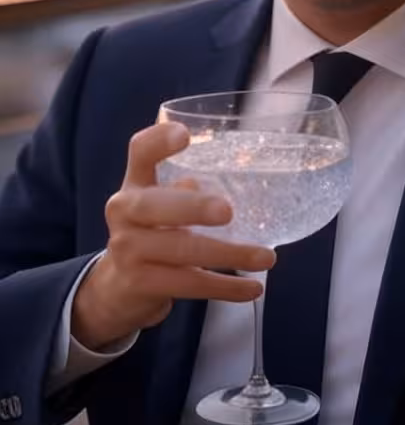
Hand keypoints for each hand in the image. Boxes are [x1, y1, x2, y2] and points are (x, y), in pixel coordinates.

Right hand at [71, 122, 274, 349]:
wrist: (117, 290)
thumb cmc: (152, 235)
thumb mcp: (162, 208)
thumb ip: (188, 192)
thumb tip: (237, 181)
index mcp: (135, 184)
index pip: (139, 152)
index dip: (158, 141)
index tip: (185, 135)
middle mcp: (124, 212)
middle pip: (154, 205)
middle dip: (192, 208)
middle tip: (228, 212)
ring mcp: (127, 250)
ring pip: (181, 251)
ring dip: (229, 255)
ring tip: (267, 258)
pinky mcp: (141, 284)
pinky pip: (190, 284)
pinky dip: (225, 288)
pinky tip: (253, 289)